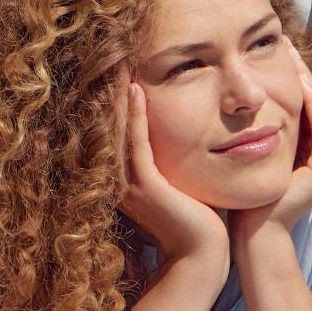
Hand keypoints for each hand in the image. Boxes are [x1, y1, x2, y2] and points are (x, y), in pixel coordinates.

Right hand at [118, 72, 229, 267]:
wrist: (202, 258)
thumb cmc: (198, 221)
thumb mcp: (178, 181)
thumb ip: (170, 158)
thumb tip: (180, 129)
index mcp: (125, 175)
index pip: (115, 126)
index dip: (113, 95)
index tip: (118, 64)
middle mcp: (119, 176)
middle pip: (109, 122)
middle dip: (109, 87)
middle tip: (110, 52)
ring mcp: (128, 181)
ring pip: (119, 127)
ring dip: (117, 93)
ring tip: (119, 62)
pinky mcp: (145, 185)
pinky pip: (136, 142)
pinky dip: (135, 115)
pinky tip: (137, 90)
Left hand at [229, 47, 311, 241]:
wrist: (250, 228)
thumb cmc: (243, 191)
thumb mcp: (254, 148)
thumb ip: (261, 125)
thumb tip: (243, 91)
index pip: (305, 107)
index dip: (294, 78)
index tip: (277, 49)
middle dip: (302, 74)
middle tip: (287, 43)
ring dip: (308, 83)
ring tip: (292, 55)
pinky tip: (299, 83)